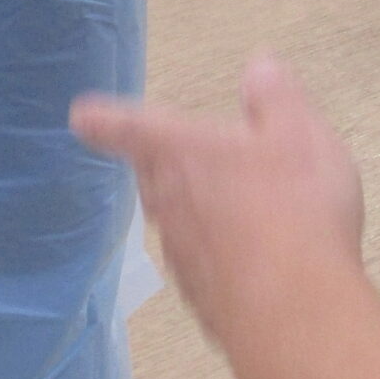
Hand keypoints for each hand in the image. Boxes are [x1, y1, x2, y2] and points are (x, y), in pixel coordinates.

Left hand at [72, 55, 364, 346]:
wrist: (294, 312)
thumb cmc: (294, 210)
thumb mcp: (299, 135)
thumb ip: (277, 96)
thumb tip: (260, 66)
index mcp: (181, 152)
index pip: (130, 128)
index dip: (106, 119)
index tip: (80, 116)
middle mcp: (169, 204)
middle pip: (153, 177)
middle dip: (167, 164)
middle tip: (192, 155)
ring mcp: (181, 256)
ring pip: (178, 223)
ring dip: (199, 213)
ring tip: (240, 208)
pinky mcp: (203, 300)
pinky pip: (205, 267)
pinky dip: (222, 258)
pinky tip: (257, 263)